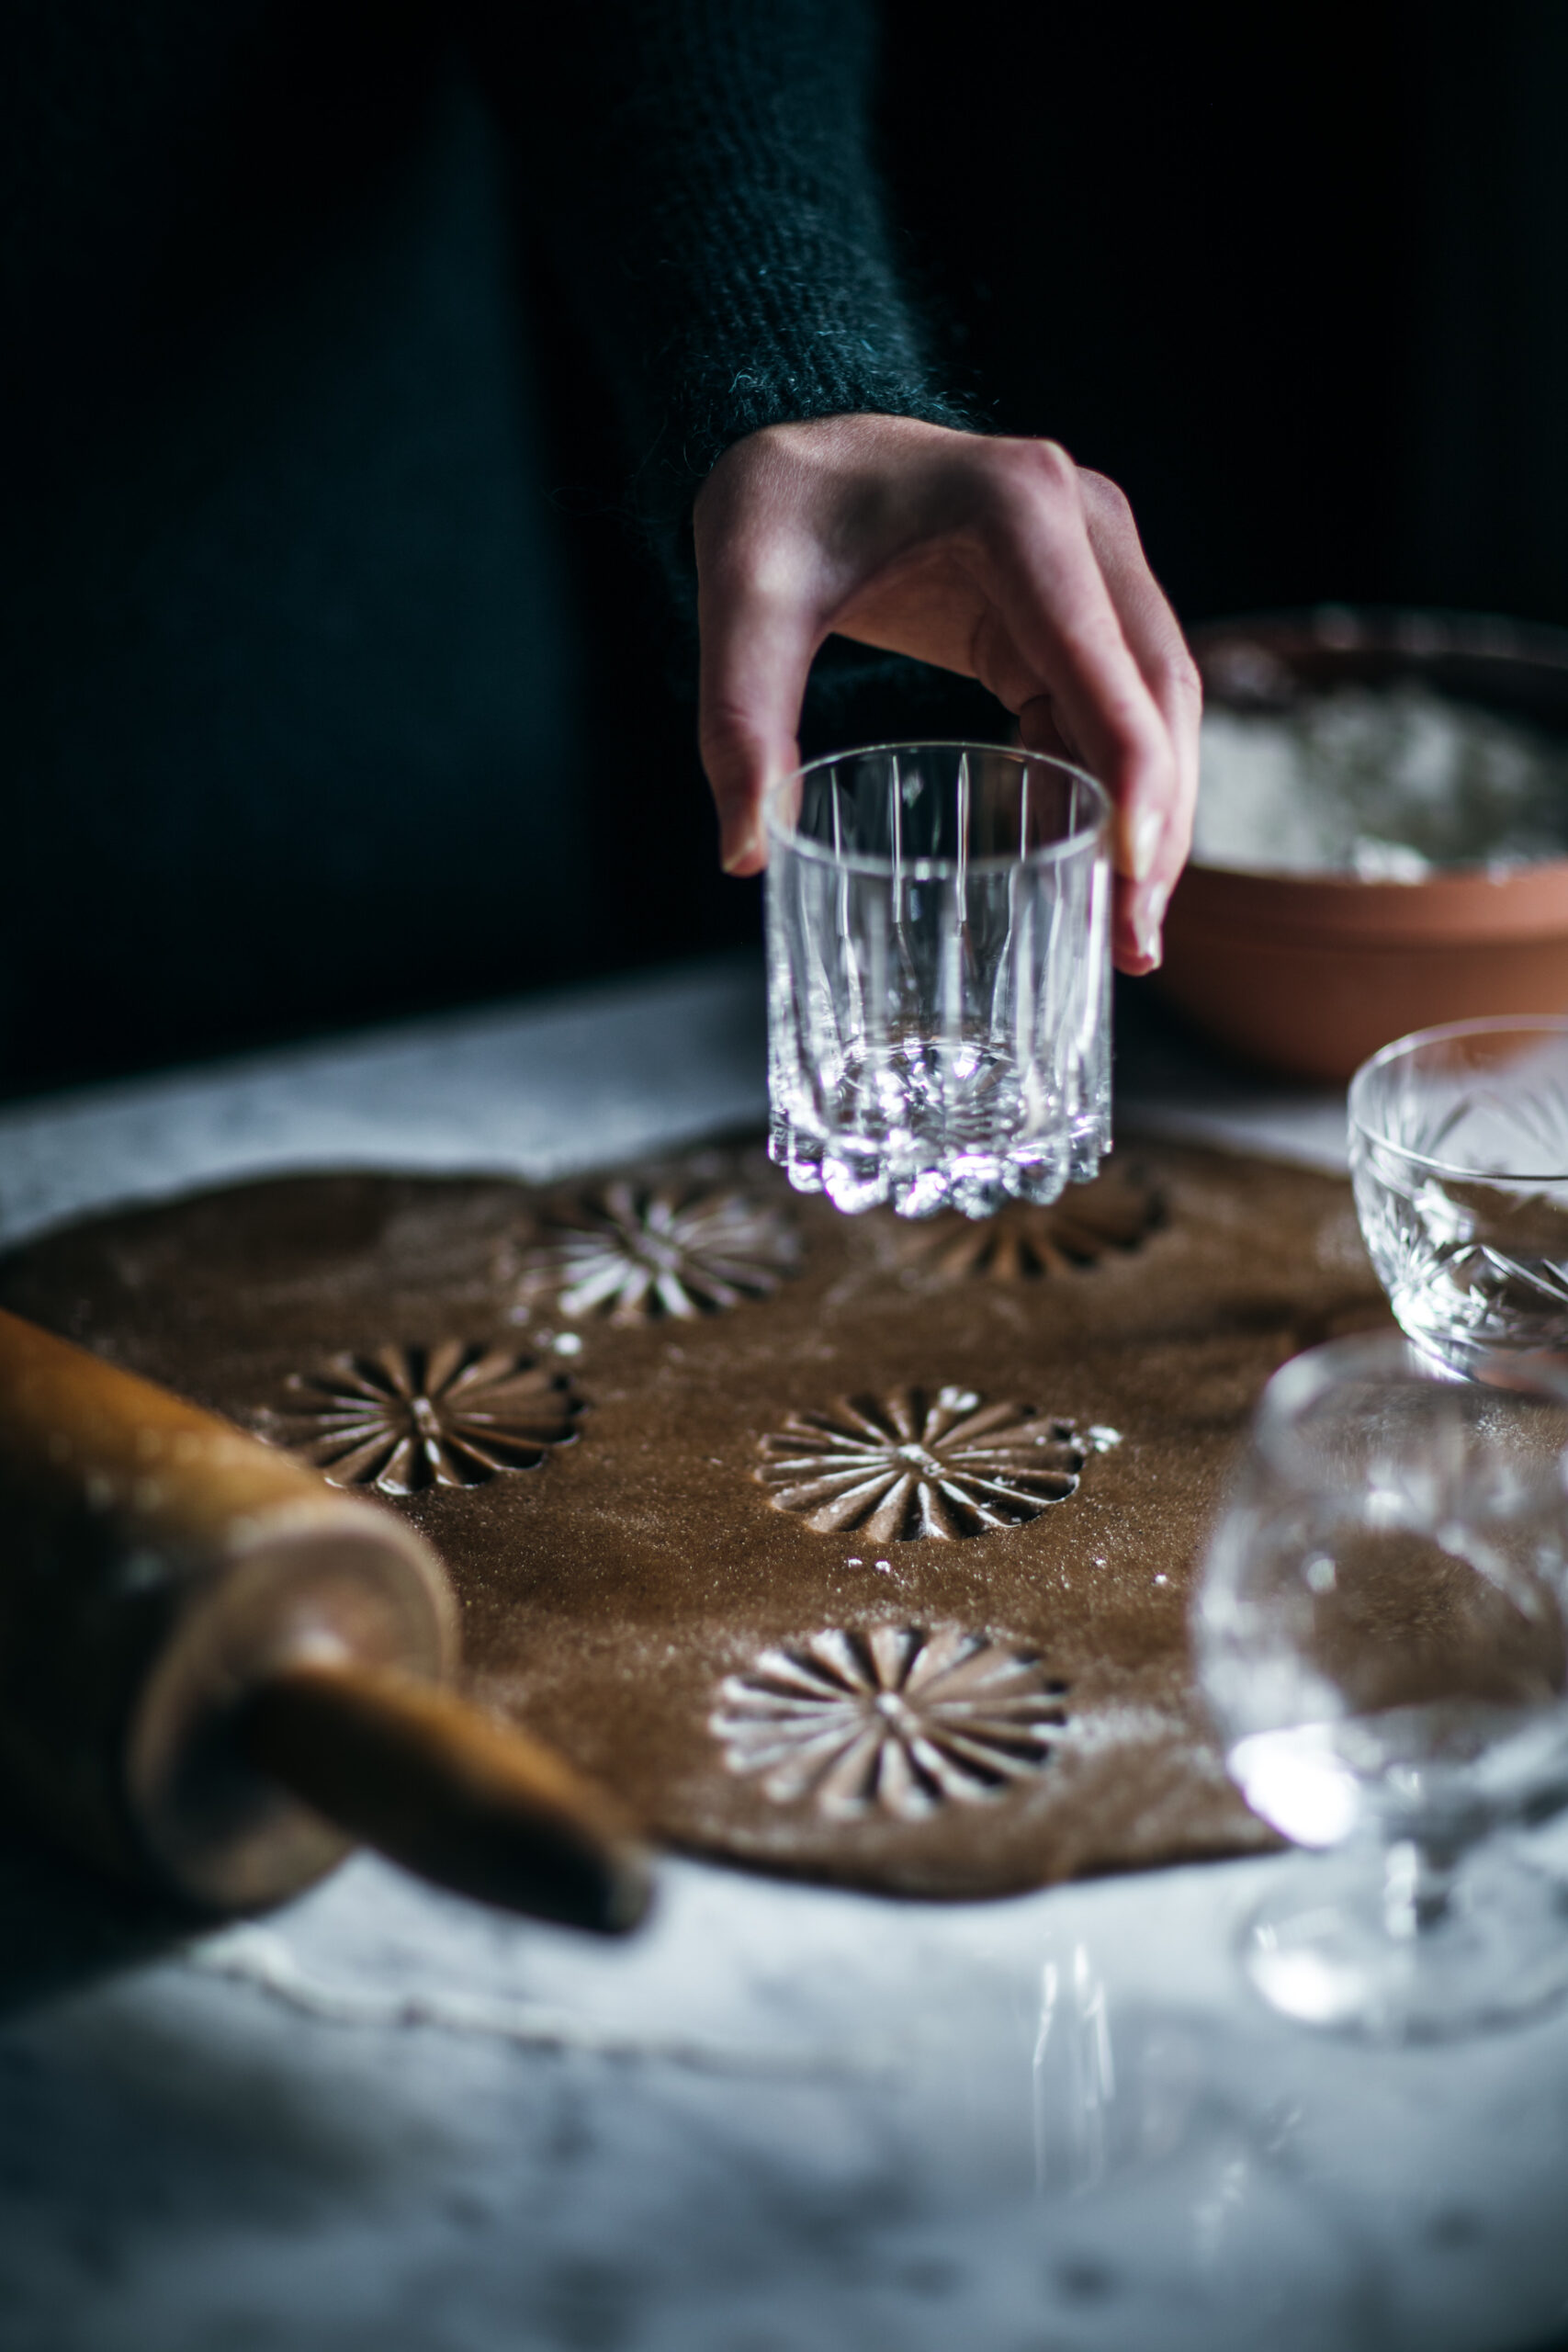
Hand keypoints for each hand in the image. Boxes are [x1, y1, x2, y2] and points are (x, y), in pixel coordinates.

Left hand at [692, 414, 1199, 972]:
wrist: (803, 447)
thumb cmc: (778, 507)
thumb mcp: (740, 604)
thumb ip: (738, 722)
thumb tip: (744, 854)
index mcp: (1019, 508)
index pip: (1102, 659)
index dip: (1131, 772)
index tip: (1131, 876)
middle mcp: (1085, 523)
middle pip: (1160, 692)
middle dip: (1158, 824)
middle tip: (1133, 944)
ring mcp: (1096, 560)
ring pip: (1158, 705)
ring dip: (1153, 818)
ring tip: (1125, 934)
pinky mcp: (1081, 603)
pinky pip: (1116, 706)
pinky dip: (1114, 788)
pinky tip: (1090, 869)